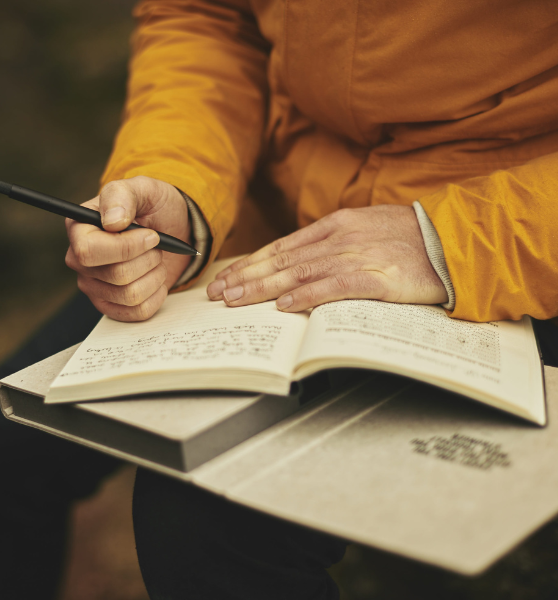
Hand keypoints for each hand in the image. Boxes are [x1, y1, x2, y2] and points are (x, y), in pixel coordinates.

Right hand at [65, 176, 191, 320]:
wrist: (172, 229)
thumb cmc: (153, 207)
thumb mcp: (143, 189)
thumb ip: (123, 196)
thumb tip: (112, 221)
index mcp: (79, 229)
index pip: (88, 252)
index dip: (126, 248)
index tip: (151, 235)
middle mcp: (80, 260)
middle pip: (116, 275)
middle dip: (148, 259)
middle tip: (156, 245)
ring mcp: (94, 286)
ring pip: (131, 295)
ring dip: (155, 275)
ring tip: (156, 259)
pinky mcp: (112, 305)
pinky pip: (139, 312)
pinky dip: (157, 295)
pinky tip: (156, 278)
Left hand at [207, 205, 447, 310]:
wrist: (452, 239)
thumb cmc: (409, 238)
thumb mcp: (364, 230)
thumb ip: (332, 244)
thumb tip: (299, 263)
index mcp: (335, 226)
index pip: (281, 247)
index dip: (251, 263)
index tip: (227, 278)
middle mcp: (339, 238)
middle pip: (282, 260)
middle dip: (245, 277)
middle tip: (217, 293)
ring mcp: (357, 256)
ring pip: (299, 273)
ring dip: (263, 288)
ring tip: (236, 300)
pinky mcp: (377, 277)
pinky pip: (334, 287)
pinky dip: (307, 296)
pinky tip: (284, 306)